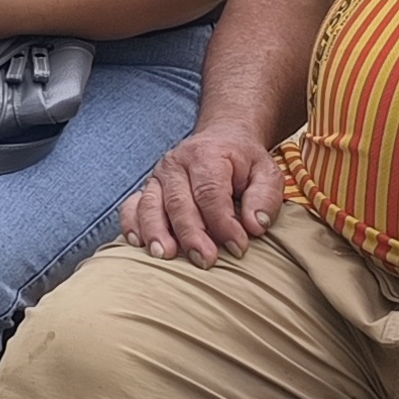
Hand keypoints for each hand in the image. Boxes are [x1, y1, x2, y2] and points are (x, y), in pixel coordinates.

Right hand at [122, 126, 286, 265]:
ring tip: (165, 255)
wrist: (222, 137)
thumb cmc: (244, 161)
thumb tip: (256, 226)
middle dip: (191, 234)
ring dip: (156, 232)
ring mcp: (158, 175)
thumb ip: (264, 198)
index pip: (211, 193)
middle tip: (205, 260)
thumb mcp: (266, 172)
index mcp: (207, 155)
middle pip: (178, 202)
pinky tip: (138, 243)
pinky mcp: (148, 187)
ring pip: (151, 204)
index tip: (237, 247)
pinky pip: (132, 205)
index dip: (223, 223)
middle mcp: (176, 163)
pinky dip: (132, 224)